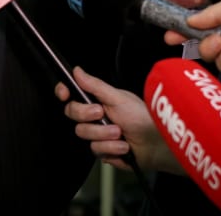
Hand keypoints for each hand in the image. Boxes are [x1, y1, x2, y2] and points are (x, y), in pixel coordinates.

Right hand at [55, 66, 181, 174]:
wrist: (157, 144)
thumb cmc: (143, 117)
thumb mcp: (118, 98)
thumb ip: (95, 85)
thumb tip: (77, 71)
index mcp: (97, 99)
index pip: (72, 93)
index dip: (63, 92)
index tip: (65, 94)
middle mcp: (95, 116)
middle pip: (73, 114)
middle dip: (87, 115)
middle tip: (102, 113)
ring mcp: (98, 134)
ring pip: (83, 133)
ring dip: (104, 134)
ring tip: (120, 133)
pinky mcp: (103, 150)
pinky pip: (96, 150)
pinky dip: (111, 148)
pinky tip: (123, 146)